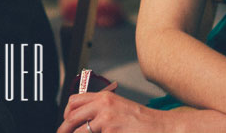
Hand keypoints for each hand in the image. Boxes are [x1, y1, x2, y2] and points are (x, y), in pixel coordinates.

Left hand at [57, 86, 204, 132]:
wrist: (161, 127)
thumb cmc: (142, 120)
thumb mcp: (119, 106)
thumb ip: (101, 108)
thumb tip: (84, 118)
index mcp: (104, 97)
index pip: (74, 101)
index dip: (66, 113)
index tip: (66, 121)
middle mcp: (103, 106)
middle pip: (71, 117)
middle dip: (64, 129)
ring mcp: (106, 121)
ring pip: (80, 131)